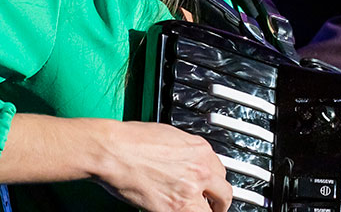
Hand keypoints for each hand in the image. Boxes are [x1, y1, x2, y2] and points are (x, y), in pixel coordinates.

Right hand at [91, 121, 232, 211]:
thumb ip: (186, 151)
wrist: (116, 151)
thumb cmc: (133, 140)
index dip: (215, 182)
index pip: (220, 172)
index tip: (212, 187)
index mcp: (201, 151)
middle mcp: (200, 171)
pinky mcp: (173, 208)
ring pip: (210, 210)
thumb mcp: (170, 136)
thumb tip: (188, 158)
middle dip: (221, 201)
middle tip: (217, 206)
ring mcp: (188, 191)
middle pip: (224, 193)